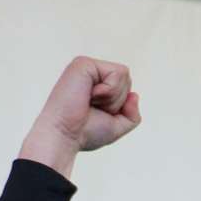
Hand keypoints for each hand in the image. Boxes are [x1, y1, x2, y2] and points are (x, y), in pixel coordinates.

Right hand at [18, 56, 141, 177]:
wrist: (65, 136)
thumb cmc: (85, 132)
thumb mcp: (117, 126)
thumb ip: (132, 114)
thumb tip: (135, 94)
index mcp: (96, 84)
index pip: (126, 86)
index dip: (120, 105)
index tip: (99, 113)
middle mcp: (91, 73)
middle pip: (127, 79)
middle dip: (117, 101)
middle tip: (94, 108)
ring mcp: (86, 66)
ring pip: (124, 75)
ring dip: (113, 97)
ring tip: (90, 102)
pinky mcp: (84, 63)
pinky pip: (117, 73)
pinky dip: (109, 91)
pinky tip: (89, 96)